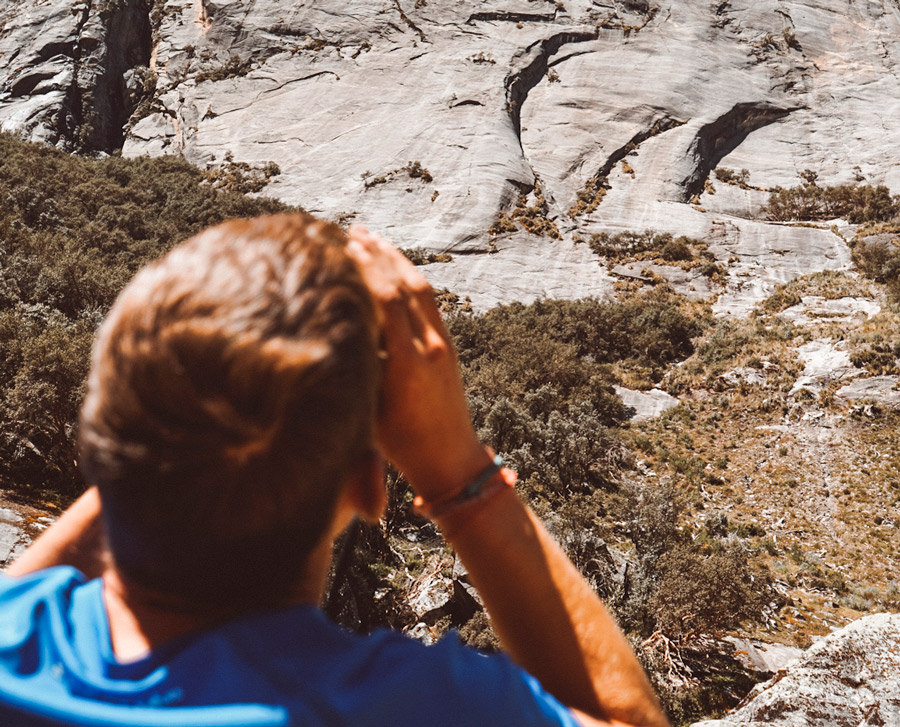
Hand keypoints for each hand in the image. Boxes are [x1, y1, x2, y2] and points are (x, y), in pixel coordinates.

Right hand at [346, 225, 490, 501]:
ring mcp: (442, 344)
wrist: (450, 459)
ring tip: (372, 238)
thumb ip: (356, 368)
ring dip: (396, 260)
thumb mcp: (369, 409)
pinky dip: (409, 279)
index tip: (345, 245)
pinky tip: (394, 268)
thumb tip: (328, 331)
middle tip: (353, 230)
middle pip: (404, 285)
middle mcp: (429, 347)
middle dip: (379, 254)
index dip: (366, 268)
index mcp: (407, 363)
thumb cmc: (401, 444)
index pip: (387, 300)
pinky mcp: (448, 346)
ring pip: (421, 289)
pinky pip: (429, 302)